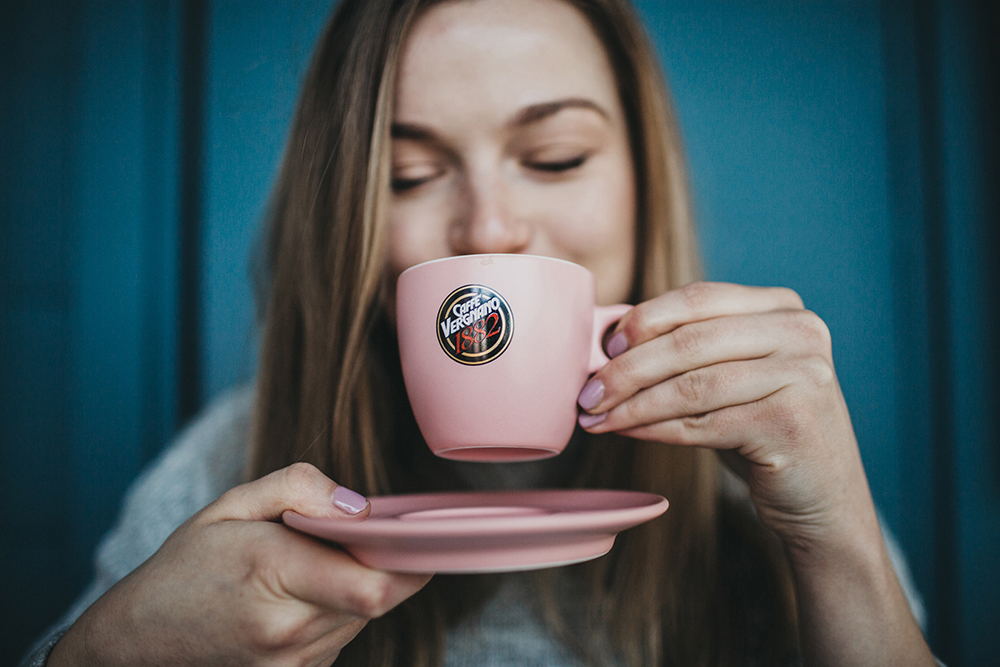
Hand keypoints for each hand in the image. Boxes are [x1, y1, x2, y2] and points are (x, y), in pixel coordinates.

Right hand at [49, 463, 431, 666]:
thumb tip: (357, 506)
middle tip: (360, 536)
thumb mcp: (230, 506)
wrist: (136, 643)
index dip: (410, 559)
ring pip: (363, 619)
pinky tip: (301, 597)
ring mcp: (292, 666)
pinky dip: (337, 612)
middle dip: (382, 563)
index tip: (413, 532)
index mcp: (271, 573)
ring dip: (357, 588)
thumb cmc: (186, 567)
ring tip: (313, 566)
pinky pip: (341, 638)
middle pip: (378, 598)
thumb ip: (297, 488)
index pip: (374, 584)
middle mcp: (287, 631)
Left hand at [576, 281, 872, 550]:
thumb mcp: (733, 377)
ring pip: (691, 384)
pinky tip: (626, 431)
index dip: (643, 320)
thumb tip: (607, 342)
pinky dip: (654, 427)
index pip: (698, 298)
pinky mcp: (790, 422)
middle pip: (690, 340)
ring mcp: (802, 375)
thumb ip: (689, 350)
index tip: (603, 347)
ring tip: (596, 416)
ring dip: (632, 402)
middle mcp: (801, 332)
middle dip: (626, 368)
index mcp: (783, 308)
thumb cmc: (763, 432)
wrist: (824, 502)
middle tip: (586, 391)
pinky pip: (702, 423)